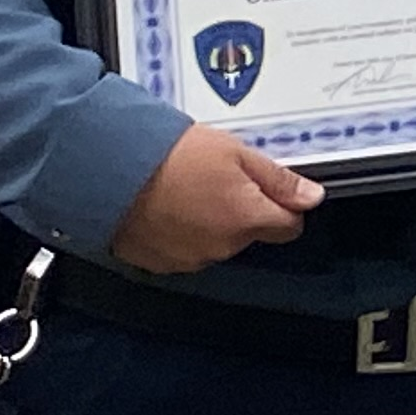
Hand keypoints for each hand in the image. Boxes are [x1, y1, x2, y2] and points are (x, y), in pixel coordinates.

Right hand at [110, 124, 323, 273]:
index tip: (267, 188)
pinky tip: (164, 205)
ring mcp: (188, 258)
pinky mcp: (159, 262)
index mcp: (246, 219)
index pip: (288, 227)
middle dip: (241, 209)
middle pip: (250, 233)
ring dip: (208, 221)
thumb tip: (311, 197)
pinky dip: (179, 232)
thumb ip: (277, 179)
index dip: (283, 205)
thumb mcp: (234, 152)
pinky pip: (182, 249)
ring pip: (216, 242)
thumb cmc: (167, 155)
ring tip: (184, 188)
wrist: (104, 169)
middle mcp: (222, 247)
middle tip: (215, 177)